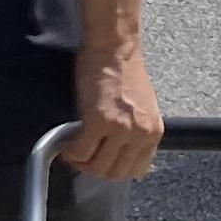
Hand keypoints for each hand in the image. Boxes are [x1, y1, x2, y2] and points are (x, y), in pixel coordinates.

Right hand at [63, 36, 162, 182]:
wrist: (114, 47)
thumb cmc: (124, 69)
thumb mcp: (141, 107)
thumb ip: (136, 130)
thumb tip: (121, 149)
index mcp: (153, 131)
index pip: (137, 170)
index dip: (116, 170)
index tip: (103, 162)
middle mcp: (140, 133)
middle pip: (115, 173)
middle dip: (96, 169)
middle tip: (84, 159)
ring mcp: (120, 129)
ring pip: (97, 167)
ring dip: (82, 163)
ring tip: (74, 152)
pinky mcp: (98, 121)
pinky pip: (81, 151)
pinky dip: (71, 153)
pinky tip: (67, 146)